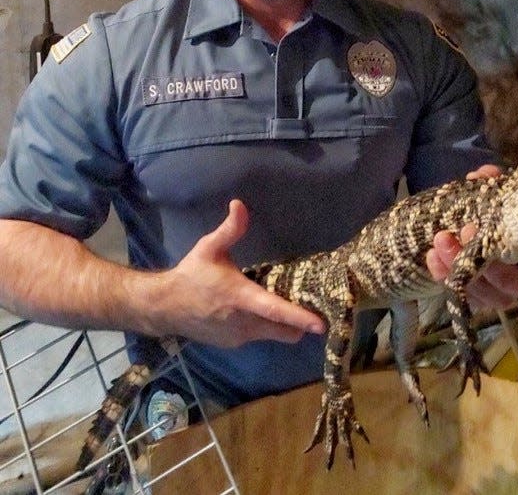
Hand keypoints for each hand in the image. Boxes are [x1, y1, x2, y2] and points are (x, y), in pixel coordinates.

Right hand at [159, 200, 325, 347]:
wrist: (165, 307)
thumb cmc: (191, 275)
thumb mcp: (209, 248)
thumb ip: (230, 229)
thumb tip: (240, 204)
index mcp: (241, 298)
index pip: (275, 310)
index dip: (299, 318)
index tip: (320, 325)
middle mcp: (244, 323)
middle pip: (284, 331)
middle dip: (301, 323)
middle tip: (312, 304)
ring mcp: (239, 337)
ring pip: (274, 335)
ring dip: (284, 324)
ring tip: (288, 304)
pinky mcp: (234, 344)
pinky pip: (260, 336)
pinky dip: (267, 327)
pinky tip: (262, 311)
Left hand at [425, 165, 517, 309]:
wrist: (466, 221)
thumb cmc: (491, 207)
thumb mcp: (494, 191)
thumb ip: (491, 182)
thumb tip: (482, 176)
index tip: (497, 227)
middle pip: (515, 285)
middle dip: (486, 264)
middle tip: (462, 231)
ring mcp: (502, 290)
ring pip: (488, 295)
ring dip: (460, 269)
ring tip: (441, 239)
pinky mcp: (479, 296)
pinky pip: (465, 296)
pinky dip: (445, 276)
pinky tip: (432, 256)